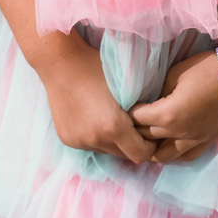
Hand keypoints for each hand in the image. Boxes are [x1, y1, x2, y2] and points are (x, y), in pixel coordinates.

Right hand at [39, 34, 156, 164]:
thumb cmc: (97, 67)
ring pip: (105, 151)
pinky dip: (95, 136)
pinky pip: (89, 145)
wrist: (60, 62)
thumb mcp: (127, 85)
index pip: (141, 155)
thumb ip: (141, 109)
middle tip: (134, 126)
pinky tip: (94, 117)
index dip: (149, 145)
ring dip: (112, 141)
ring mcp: (79, 142)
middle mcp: (95, 140)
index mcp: (113, 127)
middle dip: (132, 144)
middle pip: (123, 155)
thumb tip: (157, 122)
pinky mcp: (67, 139)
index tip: (149, 130)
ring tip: (112, 119)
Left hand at [131, 49, 217, 163]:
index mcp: (168, 115)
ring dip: (152, 147)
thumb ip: (158, 92)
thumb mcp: (175, 74)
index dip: (128, 112)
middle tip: (130, 119)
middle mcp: (179, 134)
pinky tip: (169, 145)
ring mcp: (194, 140)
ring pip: (164, 155)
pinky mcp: (207, 141)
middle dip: (135, 129)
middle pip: (147, 138)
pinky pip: (185, 156)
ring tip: (146, 137)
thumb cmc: (206, 69)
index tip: (125, 104)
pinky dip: (173, 153)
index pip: (137, 120)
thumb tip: (147, 101)